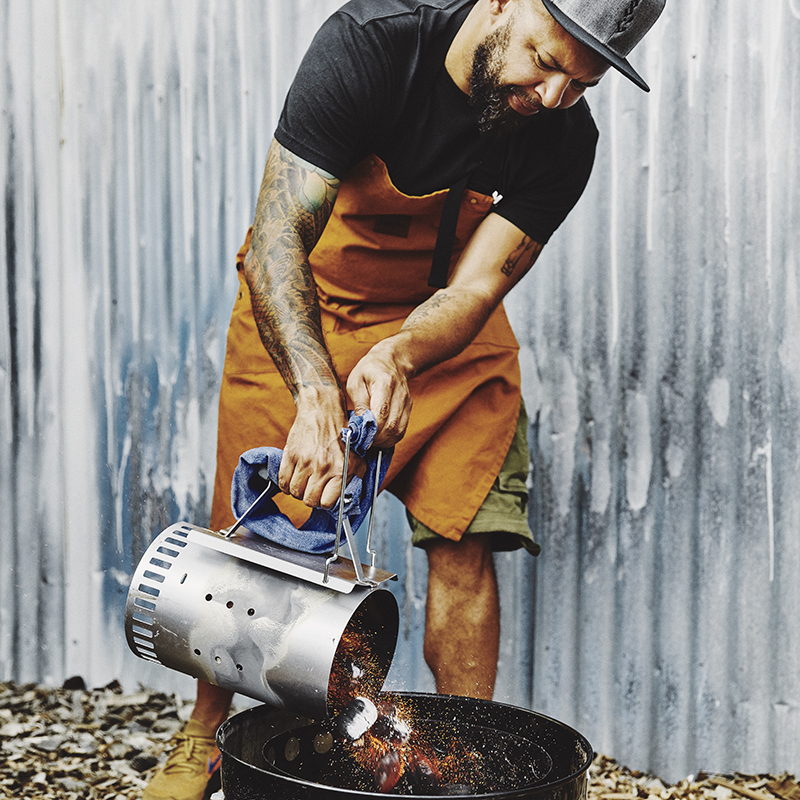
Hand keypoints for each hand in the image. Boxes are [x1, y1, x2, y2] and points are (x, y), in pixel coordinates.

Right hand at [278, 387, 362, 508]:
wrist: (322, 409)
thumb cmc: (340, 432)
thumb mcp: (355, 454)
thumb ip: (355, 475)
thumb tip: (352, 495)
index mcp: (340, 469)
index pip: (326, 503)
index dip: (325, 502)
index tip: (325, 497)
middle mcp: (322, 467)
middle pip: (309, 500)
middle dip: (310, 498)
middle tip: (313, 490)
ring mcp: (304, 461)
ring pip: (294, 492)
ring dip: (298, 490)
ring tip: (304, 482)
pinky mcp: (290, 454)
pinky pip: (282, 481)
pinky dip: (285, 483)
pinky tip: (293, 477)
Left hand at [346, 342, 412, 448]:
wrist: (391, 361)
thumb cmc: (369, 370)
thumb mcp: (356, 381)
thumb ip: (359, 404)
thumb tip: (360, 426)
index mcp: (385, 383)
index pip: (381, 413)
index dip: (370, 430)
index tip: (359, 437)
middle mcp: (400, 394)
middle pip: (391, 426)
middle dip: (376, 439)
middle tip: (362, 442)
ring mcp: (407, 403)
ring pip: (398, 432)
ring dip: (383, 442)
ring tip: (370, 441)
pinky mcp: (409, 410)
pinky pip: (401, 431)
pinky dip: (390, 439)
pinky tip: (379, 438)